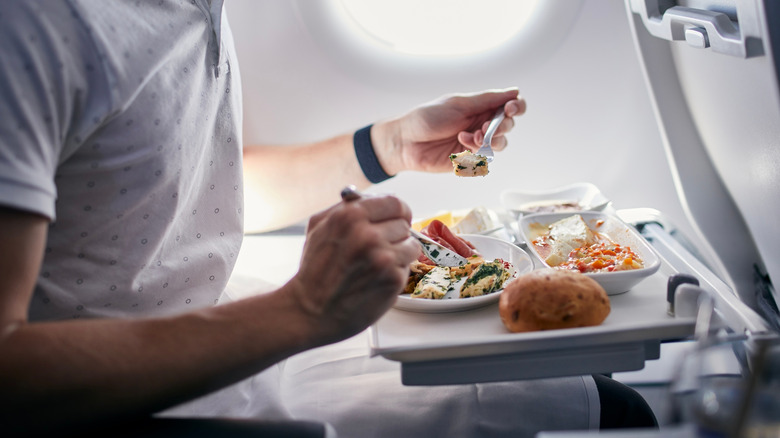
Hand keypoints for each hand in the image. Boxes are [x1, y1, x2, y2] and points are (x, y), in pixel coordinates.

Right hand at [286, 193, 418, 345]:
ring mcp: (382, 257)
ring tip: (377, 264)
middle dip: (394, 235)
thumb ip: (346, 207)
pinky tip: (377, 279)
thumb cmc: (315, 270)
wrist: (310, 311)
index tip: (395, 219)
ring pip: (411, 245)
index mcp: (350, 215)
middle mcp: (368, 234)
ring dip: (399, 254)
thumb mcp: (319, 226)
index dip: (397, 212)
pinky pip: (408, 267)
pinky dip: (396, 272)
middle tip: (379, 248)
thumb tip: (373, 197)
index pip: (395, 202)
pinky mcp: (393, 279)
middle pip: (404, 223)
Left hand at [373, 88, 526, 174]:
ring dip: (490, 139)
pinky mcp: (469, 160)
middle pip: (508, 126)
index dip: (517, 107)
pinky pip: (485, 158)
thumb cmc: (427, 118)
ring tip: (471, 136)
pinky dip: (477, 151)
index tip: (511, 109)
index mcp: (480, 107)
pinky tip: (461, 144)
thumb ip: (487, 100)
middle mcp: (481, 124)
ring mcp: (475, 143)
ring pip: (500, 144)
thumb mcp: (458, 104)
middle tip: (485, 126)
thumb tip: (514, 91)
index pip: (509, 105)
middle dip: (502, 126)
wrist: (405, 142)